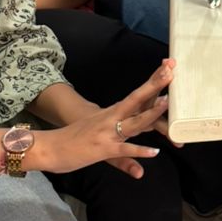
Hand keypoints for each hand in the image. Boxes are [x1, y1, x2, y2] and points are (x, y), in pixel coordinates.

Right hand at [35, 62, 173, 179]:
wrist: (51, 146)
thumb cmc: (76, 139)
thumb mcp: (102, 134)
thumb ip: (125, 139)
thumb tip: (139, 147)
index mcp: (113, 112)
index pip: (137, 95)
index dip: (152, 82)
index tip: (167, 68)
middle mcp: (112, 118)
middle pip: (137, 100)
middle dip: (154, 85)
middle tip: (170, 70)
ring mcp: (108, 133)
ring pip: (134, 122)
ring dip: (151, 113)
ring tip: (167, 102)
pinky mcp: (103, 149)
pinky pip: (124, 150)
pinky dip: (139, 151)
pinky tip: (154, 152)